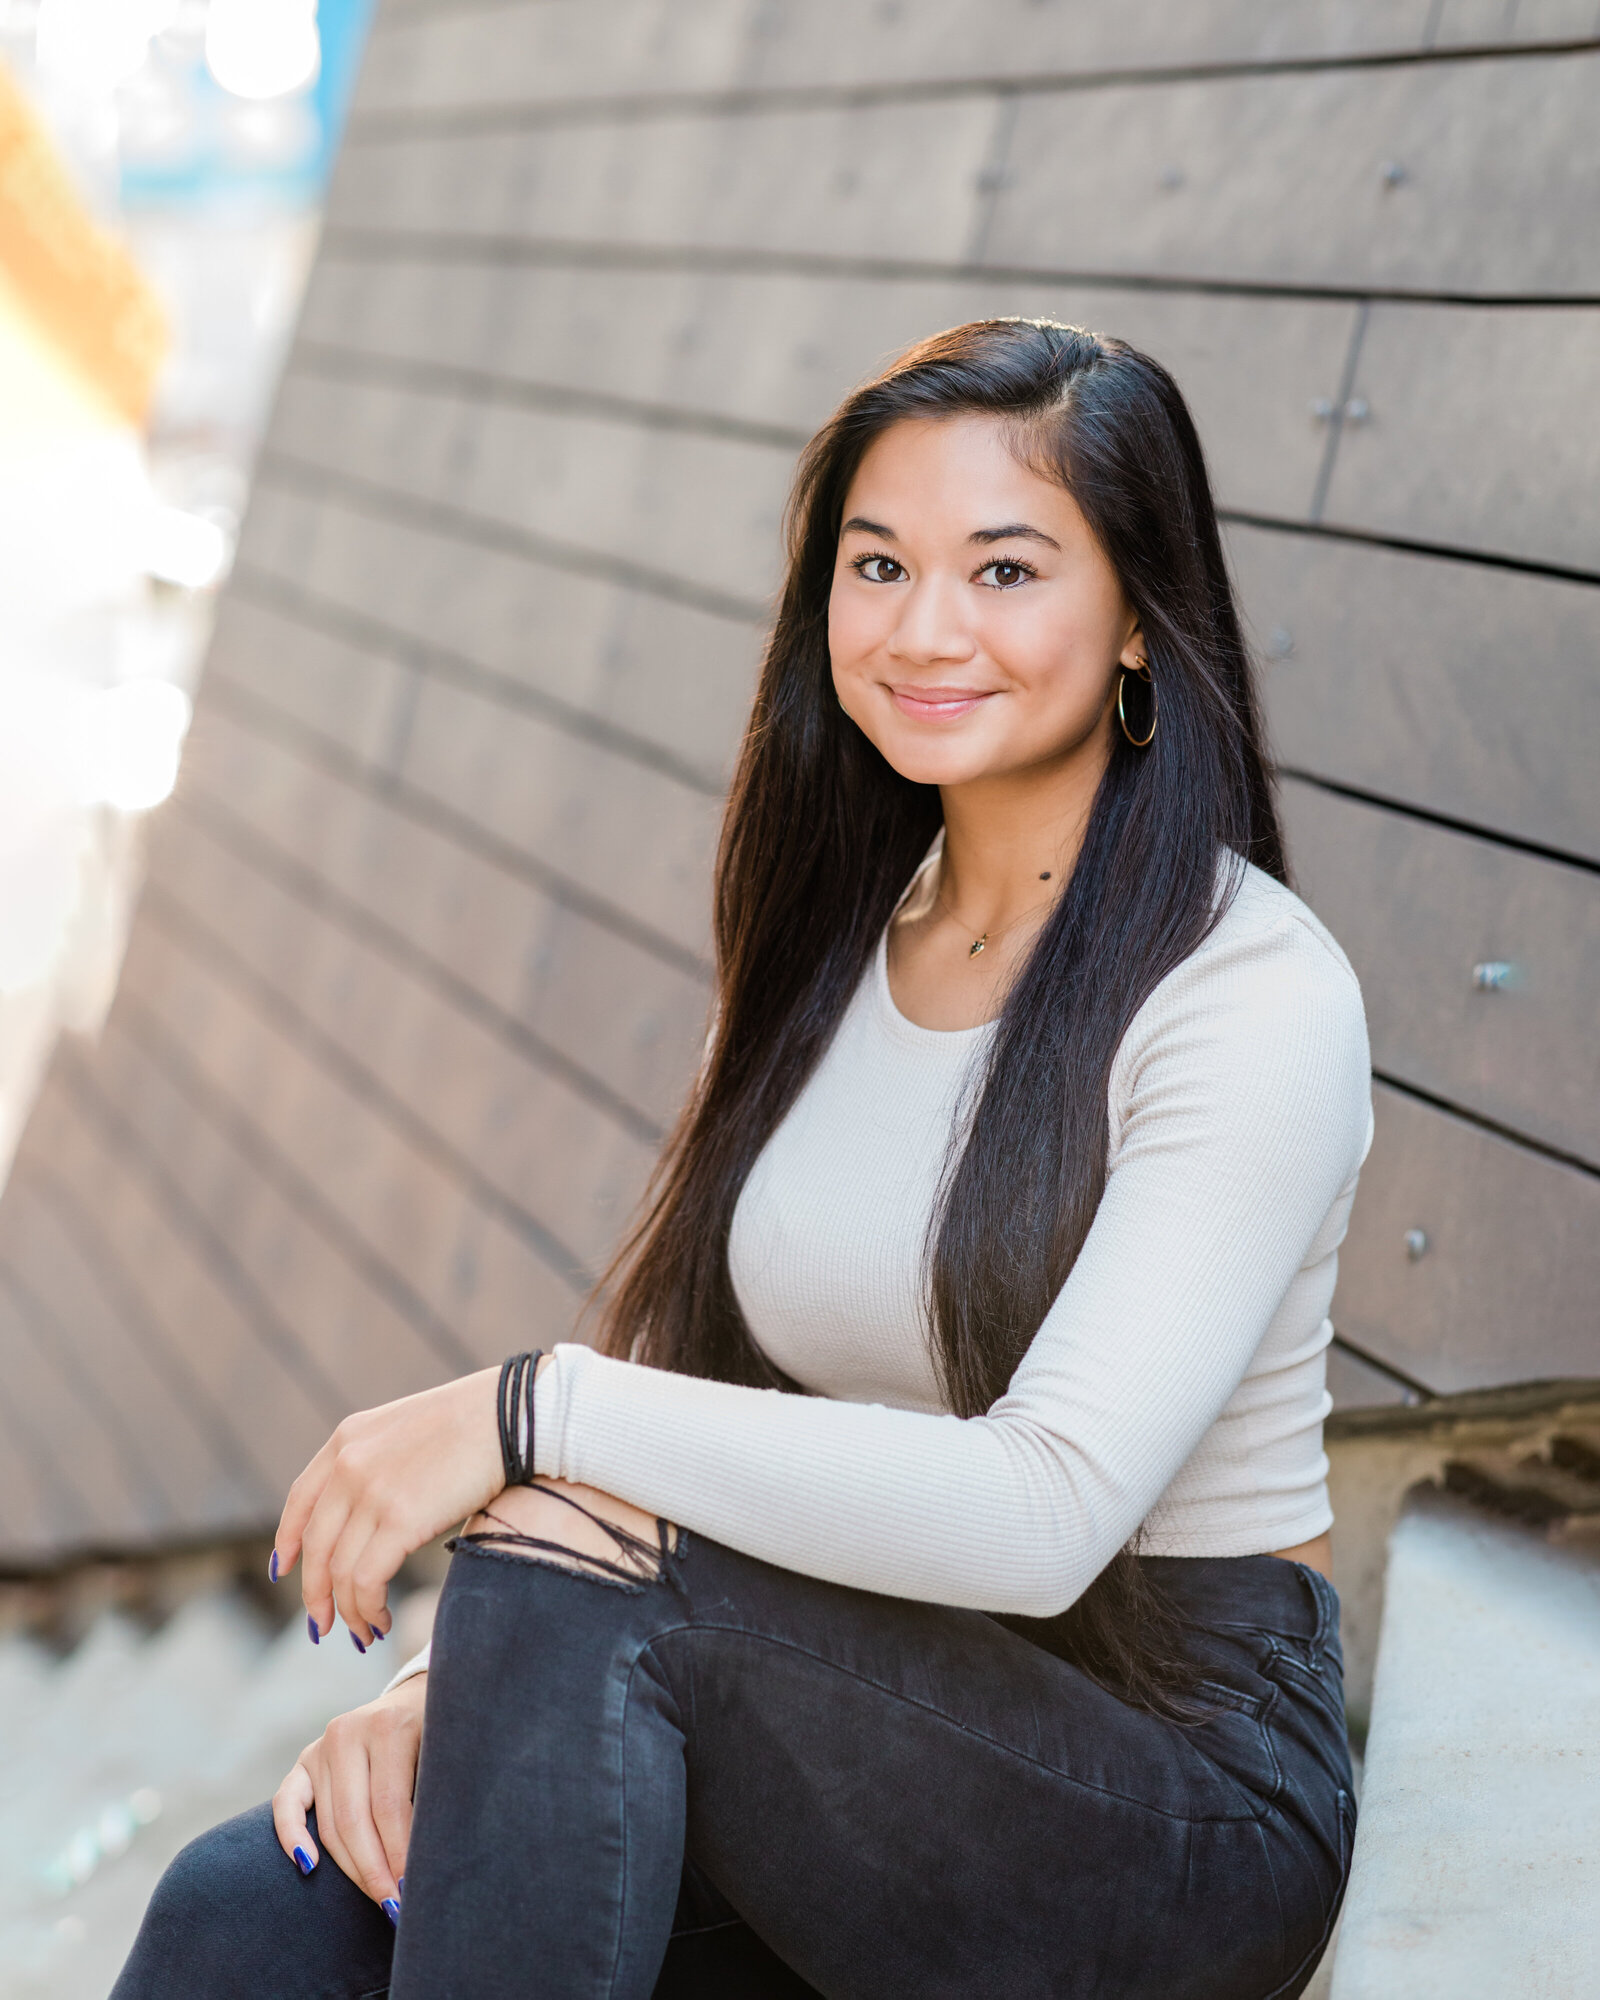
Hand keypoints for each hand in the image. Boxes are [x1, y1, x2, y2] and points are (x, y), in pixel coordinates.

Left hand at [273, 1366, 504, 1643]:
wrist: (511, 1413)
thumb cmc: (476, 1422)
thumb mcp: (407, 1430)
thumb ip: (379, 1462)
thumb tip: (372, 1513)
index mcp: (347, 1439)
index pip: (300, 1500)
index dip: (288, 1540)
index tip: (284, 1570)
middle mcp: (349, 1465)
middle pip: (315, 1546)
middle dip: (315, 1594)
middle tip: (321, 1625)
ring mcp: (372, 1492)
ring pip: (339, 1572)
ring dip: (348, 1611)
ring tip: (365, 1632)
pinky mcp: (401, 1519)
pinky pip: (367, 1580)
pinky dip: (368, 1609)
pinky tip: (381, 1620)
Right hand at [273, 1674, 426, 1909]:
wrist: (414, 1699)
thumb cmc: (437, 1735)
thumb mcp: (446, 1751)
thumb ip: (437, 1792)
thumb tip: (434, 1860)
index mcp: (389, 1727)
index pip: (389, 1805)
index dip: (399, 1853)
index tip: (412, 1889)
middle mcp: (349, 1732)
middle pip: (354, 1819)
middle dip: (374, 1869)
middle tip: (393, 1905)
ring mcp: (322, 1746)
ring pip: (327, 1822)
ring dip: (349, 1867)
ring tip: (374, 1896)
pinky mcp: (304, 1760)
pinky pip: (285, 1803)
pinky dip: (290, 1837)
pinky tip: (308, 1868)